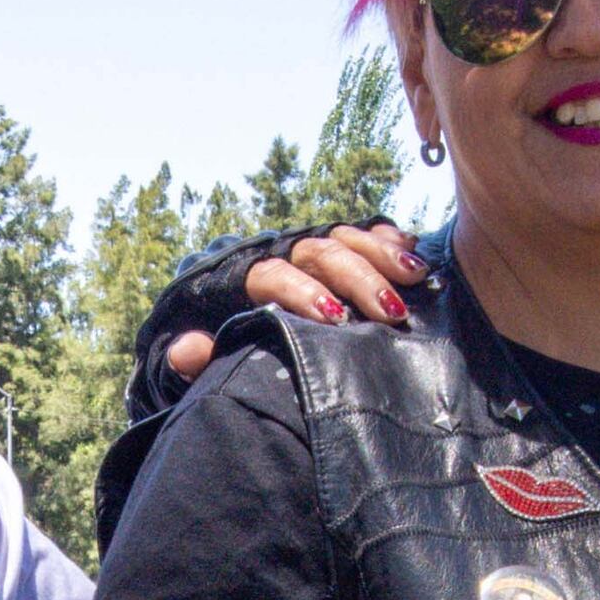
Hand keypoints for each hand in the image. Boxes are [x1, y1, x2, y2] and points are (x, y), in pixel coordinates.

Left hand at [154, 221, 421, 378]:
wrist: (206, 328)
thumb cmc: (204, 353)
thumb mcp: (183, 365)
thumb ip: (187, 360)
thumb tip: (189, 350)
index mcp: (235, 277)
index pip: (272, 274)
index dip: (302, 291)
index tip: (333, 319)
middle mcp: (271, 252)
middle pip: (317, 252)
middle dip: (357, 277)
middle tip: (391, 311)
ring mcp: (300, 248)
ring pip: (342, 237)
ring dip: (381, 254)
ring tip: (416, 276)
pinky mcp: (325, 252)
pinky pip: (359, 233)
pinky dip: (387, 239)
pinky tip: (413, 252)